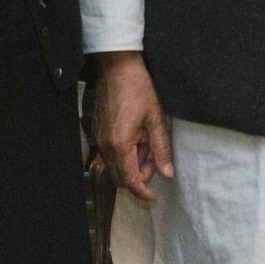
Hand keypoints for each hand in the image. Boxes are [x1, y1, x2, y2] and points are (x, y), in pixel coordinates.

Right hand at [89, 51, 174, 200]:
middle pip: (120, 177)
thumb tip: (167, 173)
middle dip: (139, 176)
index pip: (130, 180)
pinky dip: (124, 154)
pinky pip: (109, 153)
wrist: (117, 67)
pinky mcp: (96, 131)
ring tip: (148, 146)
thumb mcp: (155, 119)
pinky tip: (137, 139)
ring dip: (132, 164)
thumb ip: (161, 149)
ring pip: (114, 165)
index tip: (153, 196)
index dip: (142, 191)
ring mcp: (98, 138)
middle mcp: (105, 146)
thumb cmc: (137, 89)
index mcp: (120, 145)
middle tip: (156, 162)